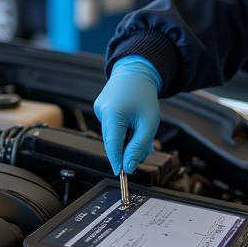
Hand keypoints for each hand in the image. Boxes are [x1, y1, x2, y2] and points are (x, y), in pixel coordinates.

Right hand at [93, 56, 161, 175]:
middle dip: (126, 148)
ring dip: (125, 138)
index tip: (122, 174)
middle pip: (112, 142)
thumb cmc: (144, 95)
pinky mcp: (99, 108)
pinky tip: (130, 121)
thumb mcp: (148, 123)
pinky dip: (121, 129)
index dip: (117, 161)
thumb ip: (139, 146)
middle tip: (142, 148)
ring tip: (139, 128)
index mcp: (113, 114)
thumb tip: (128, 166)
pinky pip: (110, 126)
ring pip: (112, 135)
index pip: (113, 146)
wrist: (136, 72)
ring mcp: (99, 109)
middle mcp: (102, 111)